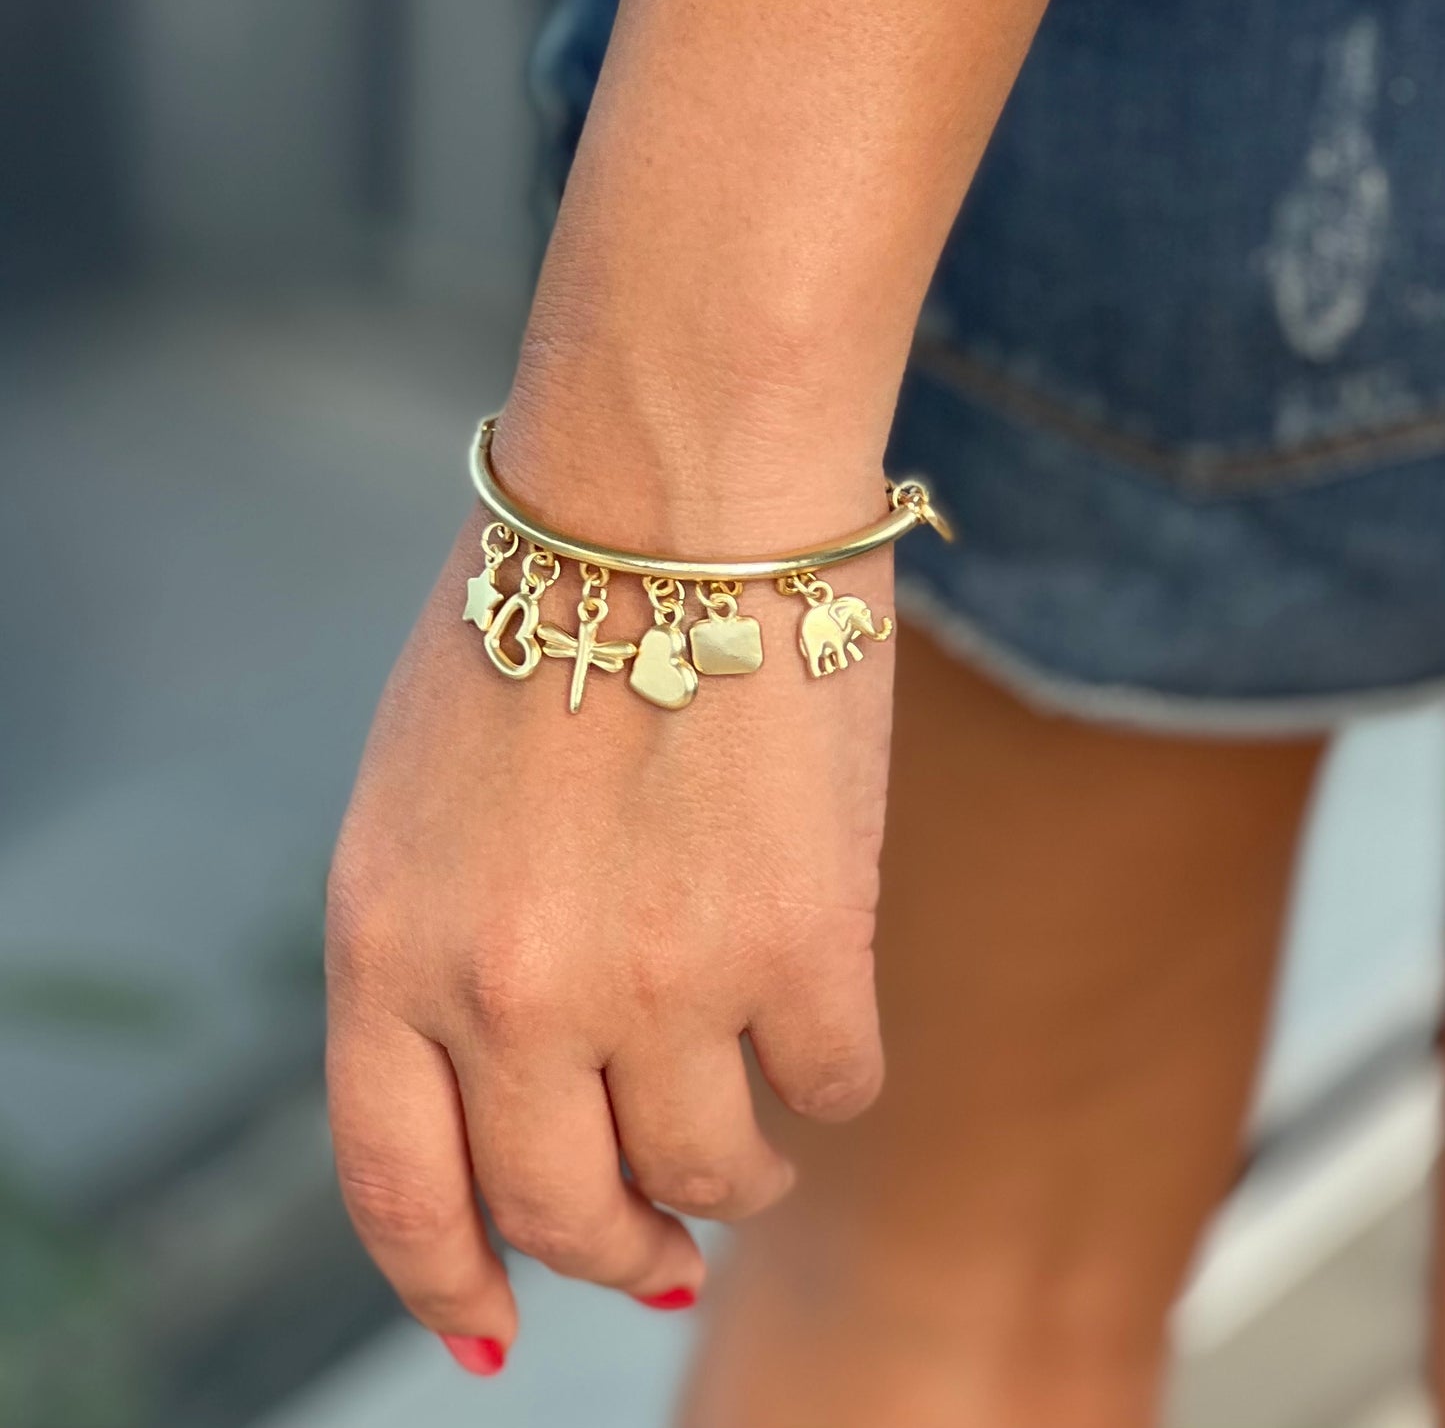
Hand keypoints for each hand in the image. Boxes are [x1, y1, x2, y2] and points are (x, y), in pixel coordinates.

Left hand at [325, 442, 892, 1362]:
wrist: (673, 485)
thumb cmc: (547, 610)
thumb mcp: (417, 793)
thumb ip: (439, 949)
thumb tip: (519, 1080)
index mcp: (386, 943)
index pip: (399, 1188)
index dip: (450, 1283)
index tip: (496, 1326)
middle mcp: (508, 989)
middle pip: (563, 1213)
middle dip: (616, 1250)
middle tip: (660, 1243)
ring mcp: (659, 981)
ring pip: (712, 1175)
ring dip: (733, 1173)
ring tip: (749, 1127)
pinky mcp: (804, 946)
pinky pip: (832, 1085)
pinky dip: (830, 1070)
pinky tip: (823, 1012)